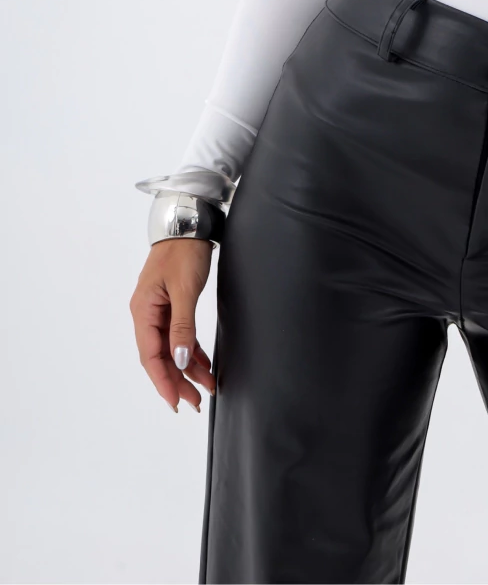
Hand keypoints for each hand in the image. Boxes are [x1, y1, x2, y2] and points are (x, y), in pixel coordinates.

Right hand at [129, 238, 217, 412]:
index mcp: (143, 311)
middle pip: (160, 356)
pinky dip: (192, 351)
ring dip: (187, 369)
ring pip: (172, 348)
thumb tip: (180, 360)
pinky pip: (180, 336)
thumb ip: (182, 326)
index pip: (150, 356)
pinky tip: (204, 365)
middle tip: (195, 402)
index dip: (163, 381)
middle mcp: (147, 314)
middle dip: (177, 381)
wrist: (190, 224)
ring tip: (205, 389)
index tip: (176, 402)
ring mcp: (160, 310)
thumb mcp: (184, 290)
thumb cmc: (183, 251)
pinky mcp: (173, 305)